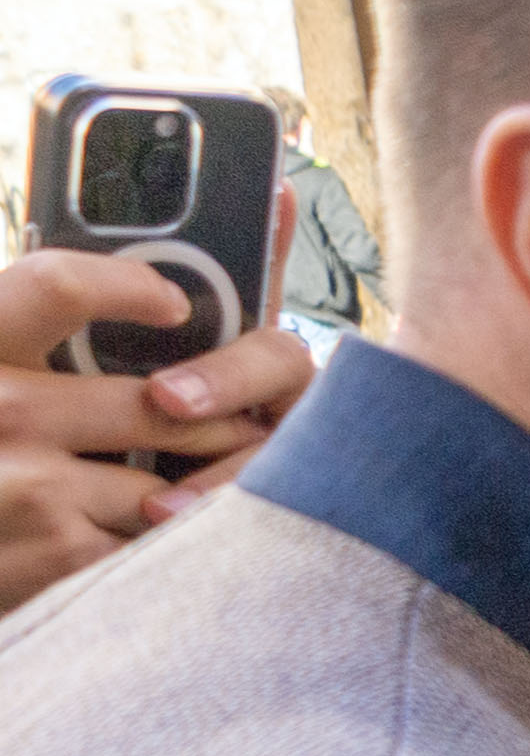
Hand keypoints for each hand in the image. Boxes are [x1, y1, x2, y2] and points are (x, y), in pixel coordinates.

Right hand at [0, 252, 317, 613]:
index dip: (129, 287)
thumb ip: (68, 306)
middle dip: (216, 423)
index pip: (56, 285)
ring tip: (205, 482)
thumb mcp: (5, 363)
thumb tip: (276, 199)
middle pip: (161, 405)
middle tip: (242, 425)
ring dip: (206, 486)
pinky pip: (166, 539)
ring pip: (176, 479)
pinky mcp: (60, 556)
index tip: (174, 303)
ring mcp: (28, 488)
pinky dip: (180, 538)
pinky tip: (171, 536)